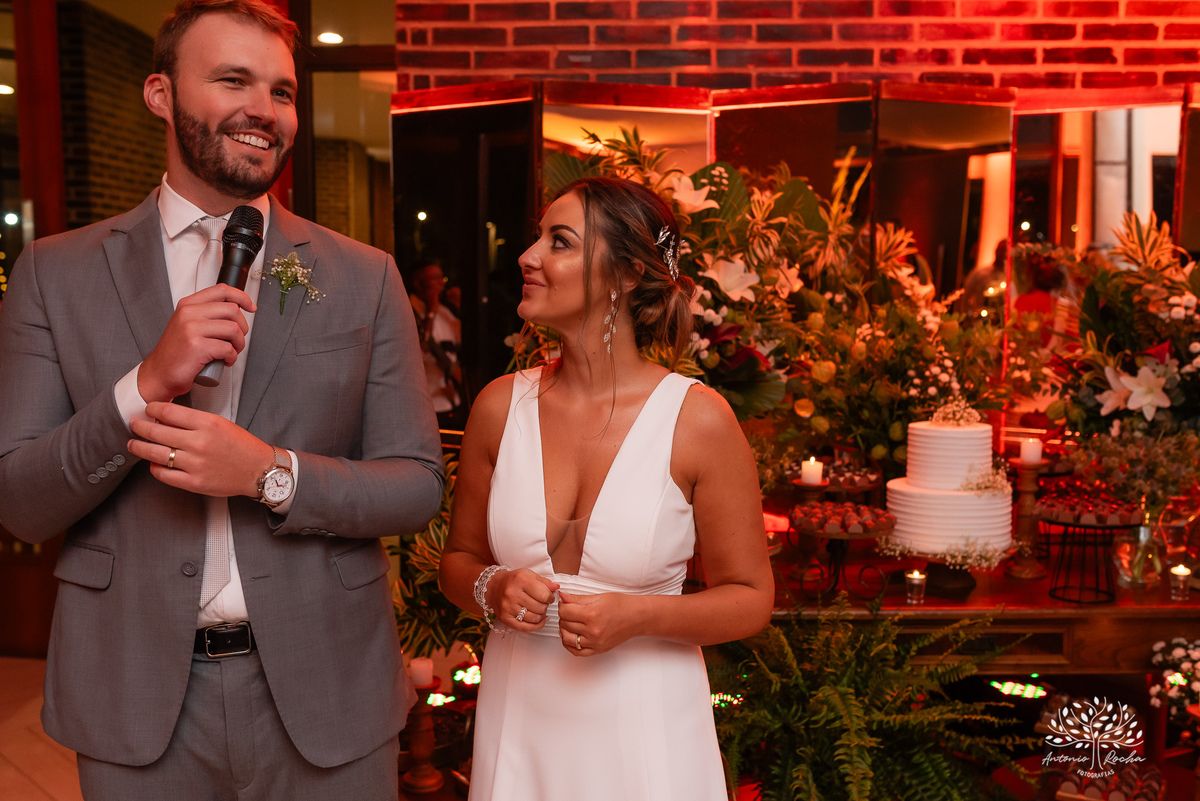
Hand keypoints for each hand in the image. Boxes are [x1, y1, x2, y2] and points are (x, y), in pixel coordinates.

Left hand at [128, 400, 272, 497]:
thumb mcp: (221, 423)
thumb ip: (195, 420)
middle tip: (135, 424)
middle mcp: (199, 443)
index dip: (152, 409)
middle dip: (140, 426)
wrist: (259, 470)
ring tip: (134, 444)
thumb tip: (167, 418)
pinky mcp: (194, 483)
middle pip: (156, 432)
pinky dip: (154, 467)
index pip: (168, 412)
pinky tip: (153, 462)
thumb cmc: (242, 446)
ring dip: (139, 447)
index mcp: (208, 424)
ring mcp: (195, 464)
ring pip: (155, 454)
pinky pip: (163, 474)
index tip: (148, 409)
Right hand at [138, 285, 255, 402]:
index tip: (251, 307)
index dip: (242, 297)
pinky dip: (232, 357)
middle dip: (243, 327)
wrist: (159, 373)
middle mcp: (189, 313)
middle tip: (236, 340)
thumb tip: (235, 310)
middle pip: (233, 310)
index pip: (222, 290)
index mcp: (188, 305)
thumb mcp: (187, 324)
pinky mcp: (197, 347)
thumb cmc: (177, 352)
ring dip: (239, 343)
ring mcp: (192, 329)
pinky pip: (228, 348)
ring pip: (234, 329)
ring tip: (231, 351)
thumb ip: (206, 314)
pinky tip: (225, 361)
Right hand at [488, 568, 558, 632]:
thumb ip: (544, 582)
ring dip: (541, 615)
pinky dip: (536, 626)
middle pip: (540, 607)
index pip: (544, 594)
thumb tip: (556, 588)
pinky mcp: (505, 619)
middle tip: (542, 602)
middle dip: (545, 606)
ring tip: (539, 609)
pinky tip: (539, 620)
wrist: (494, 587)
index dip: (550, 597)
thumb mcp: (529, 575)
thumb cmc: (513, 580)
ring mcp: (508, 607)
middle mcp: (512, 594)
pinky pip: (526, 628)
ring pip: (534, 618)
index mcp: (520, 580)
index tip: (549, 597)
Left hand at [557, 590, 637, 655]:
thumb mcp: (598, 597)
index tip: (565, 603)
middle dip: (564, 616)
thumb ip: (577, 598)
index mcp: (592, 614)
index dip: (562, 605)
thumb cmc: (621, 605)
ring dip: (564, 629)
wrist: (637, 617)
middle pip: (565, 623)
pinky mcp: (598, 650)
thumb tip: (562, 596)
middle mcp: (592, 630)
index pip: (565, 611)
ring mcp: (595, 642)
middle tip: (569, 611)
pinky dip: (569, 644)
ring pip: (567, 638)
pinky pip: (576, 651)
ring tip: (569, 623)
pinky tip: (570, 637)